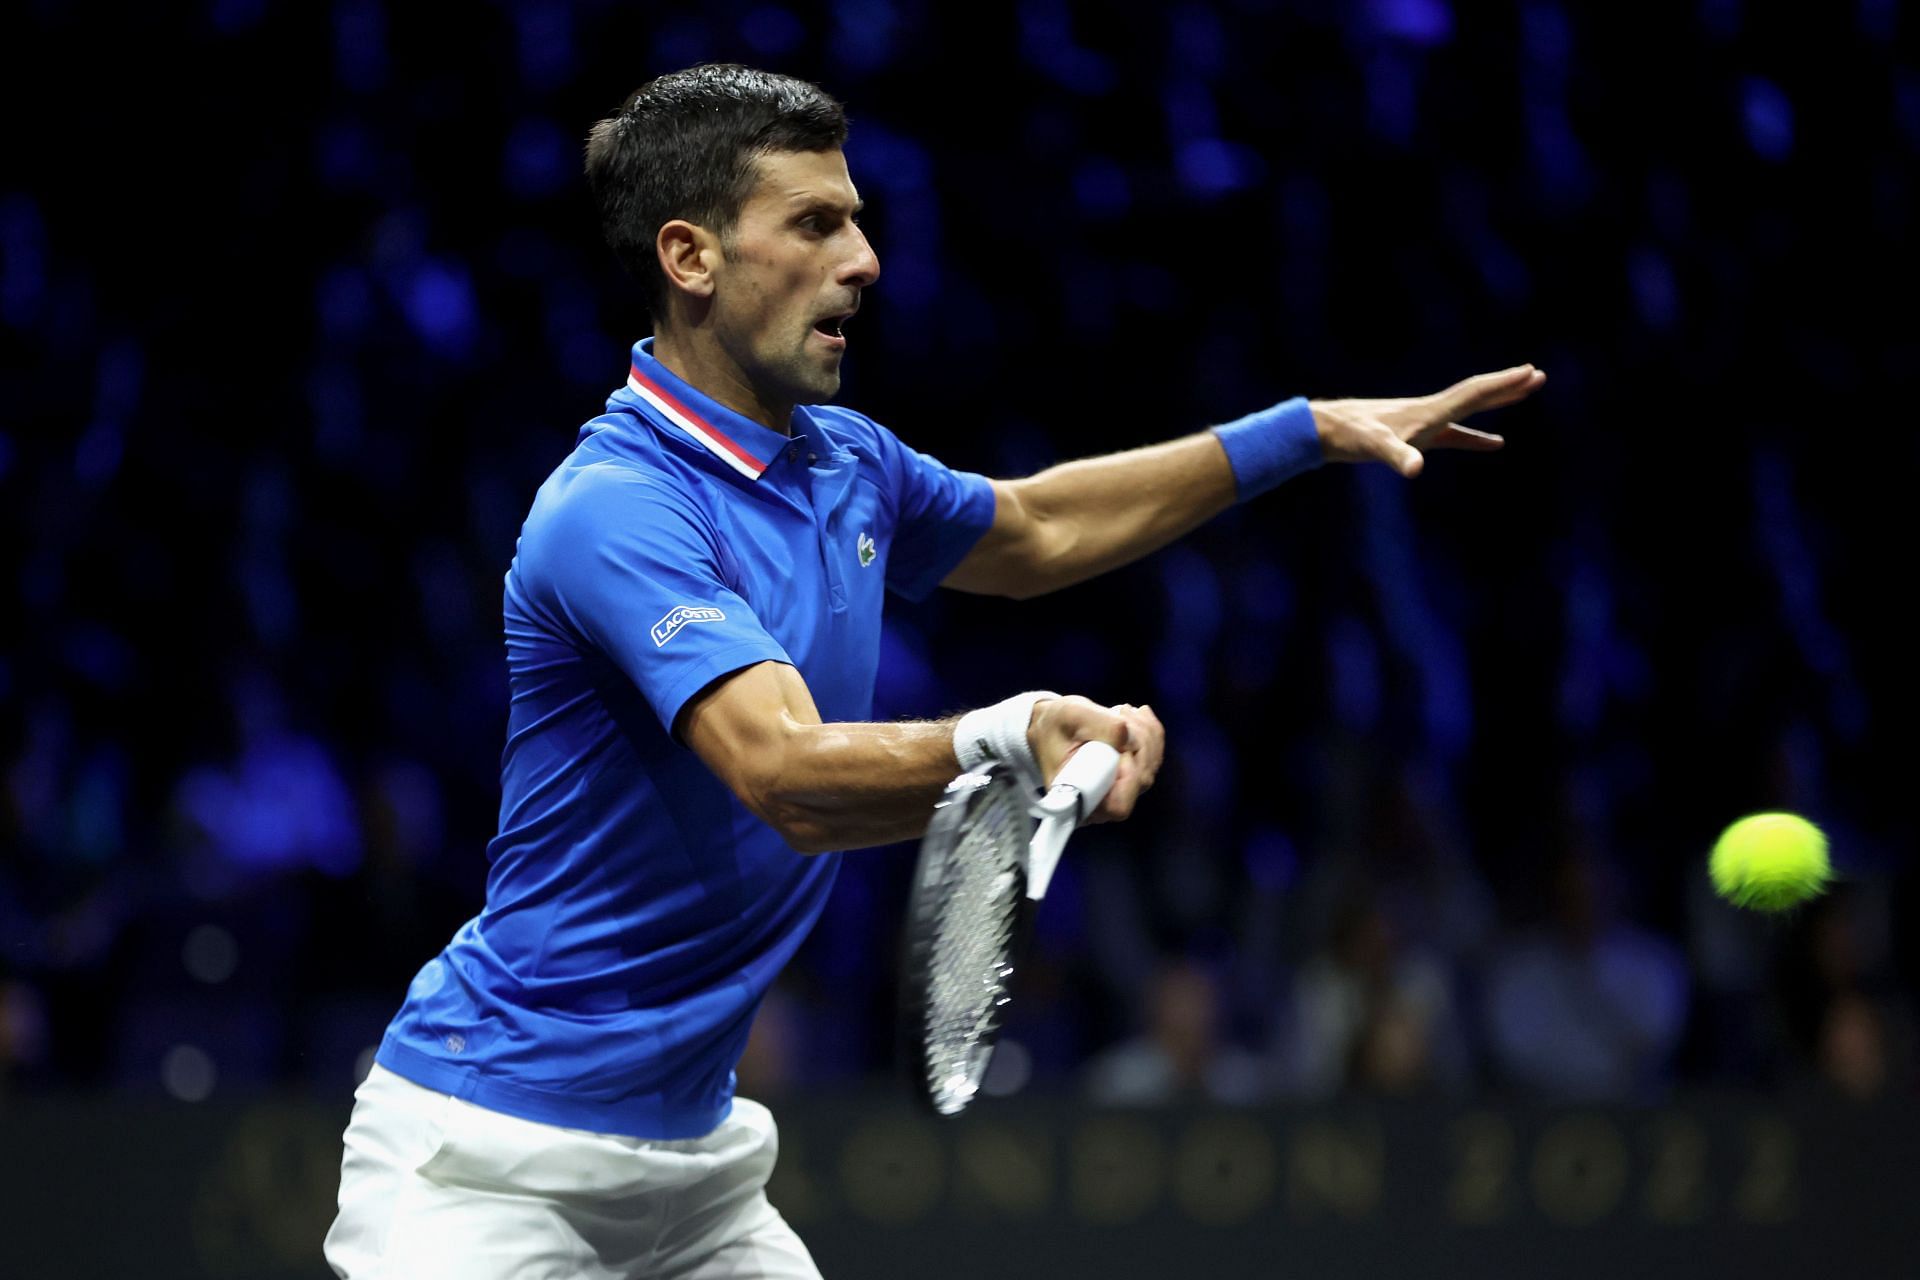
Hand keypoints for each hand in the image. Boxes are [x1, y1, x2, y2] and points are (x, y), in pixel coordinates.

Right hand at [1027, 696, 1164, 822]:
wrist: (1050, 727)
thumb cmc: (1055, 725)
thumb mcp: (1072, 716)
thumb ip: (1103, 726)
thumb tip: (1132, 738)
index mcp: (1078, 800)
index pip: (1118, 804)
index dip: (1128, 774)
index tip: (1118, 744)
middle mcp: (1101, 805)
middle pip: (1140, 780)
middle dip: (1140, 741)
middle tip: (1121, 713)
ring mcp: (1117, 792)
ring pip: (1150, 766)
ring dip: (1145, 732)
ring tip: (1123, 711)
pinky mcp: (1128, 778)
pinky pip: (1152, 757)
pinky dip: (1151, 732)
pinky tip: (1138, 715)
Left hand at [1310, 364, 1546, 477]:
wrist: (1325, 430)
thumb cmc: (1350, 437)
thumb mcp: (1375, 449)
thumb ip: (1397, 457)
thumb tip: (1416, 469)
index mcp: (1428, 412)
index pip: (1473, 394)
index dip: (1502, 384)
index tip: (1530, 372)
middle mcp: (1429, 411)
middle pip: (1476, 395)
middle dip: (1507, 386)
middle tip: (1537, 375)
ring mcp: (1423, 422)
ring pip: (1468, 410)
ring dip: (1496, 402)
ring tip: (1523, 392)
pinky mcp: (1415, 436)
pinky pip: (1455, 434)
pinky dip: (1476, 437)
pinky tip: (1494, 442)